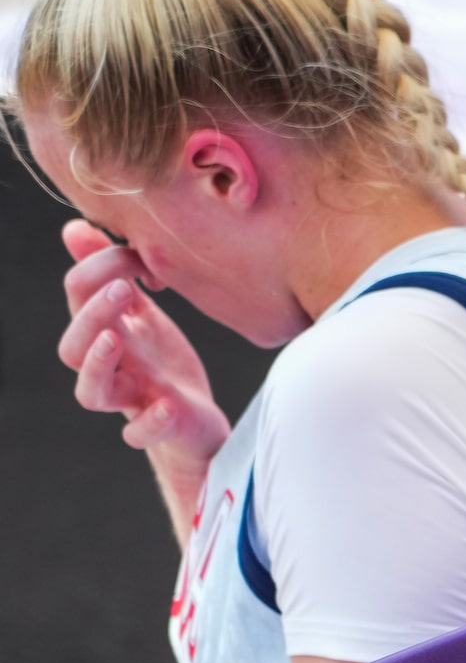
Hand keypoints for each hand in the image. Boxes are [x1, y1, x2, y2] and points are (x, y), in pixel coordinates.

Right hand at [58, 222, 229, 488]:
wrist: (195, 422)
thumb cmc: (162, 363)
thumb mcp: (141, 313)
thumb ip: (111, 273)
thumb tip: (73, 227)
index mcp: (105, 330)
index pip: (78, 296)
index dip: (102, 267)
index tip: (145, 260)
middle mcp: (111, 366)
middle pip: (72, 347)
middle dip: (91, 314)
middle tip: (123, 289)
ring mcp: (132, 399)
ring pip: (90, 394)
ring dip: (97, 365)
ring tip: (116, 339)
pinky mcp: (160, 429)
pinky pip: (139, 435)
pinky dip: (149, 423)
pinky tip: (168, 404)